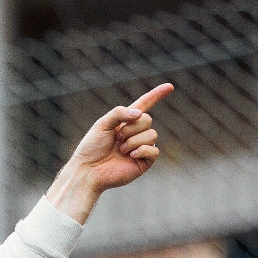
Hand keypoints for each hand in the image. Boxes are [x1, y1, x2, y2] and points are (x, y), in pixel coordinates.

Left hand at [47, 83, 173, 223]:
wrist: (87, 170)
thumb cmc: (91, 148)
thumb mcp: (102, 124)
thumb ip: (119, 113)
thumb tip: (139, 114)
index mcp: (125, 122)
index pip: (144, 105)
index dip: (156, 95)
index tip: (170, 86)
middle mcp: (135, 133)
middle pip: (147, 120)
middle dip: (131, 128)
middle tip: (117, 139)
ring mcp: (141, 147)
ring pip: (152, 135)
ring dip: (133, 141)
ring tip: (120, 150)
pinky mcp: (144, 162)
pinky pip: (154, 151)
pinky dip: (142, 150)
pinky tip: (130, 155)